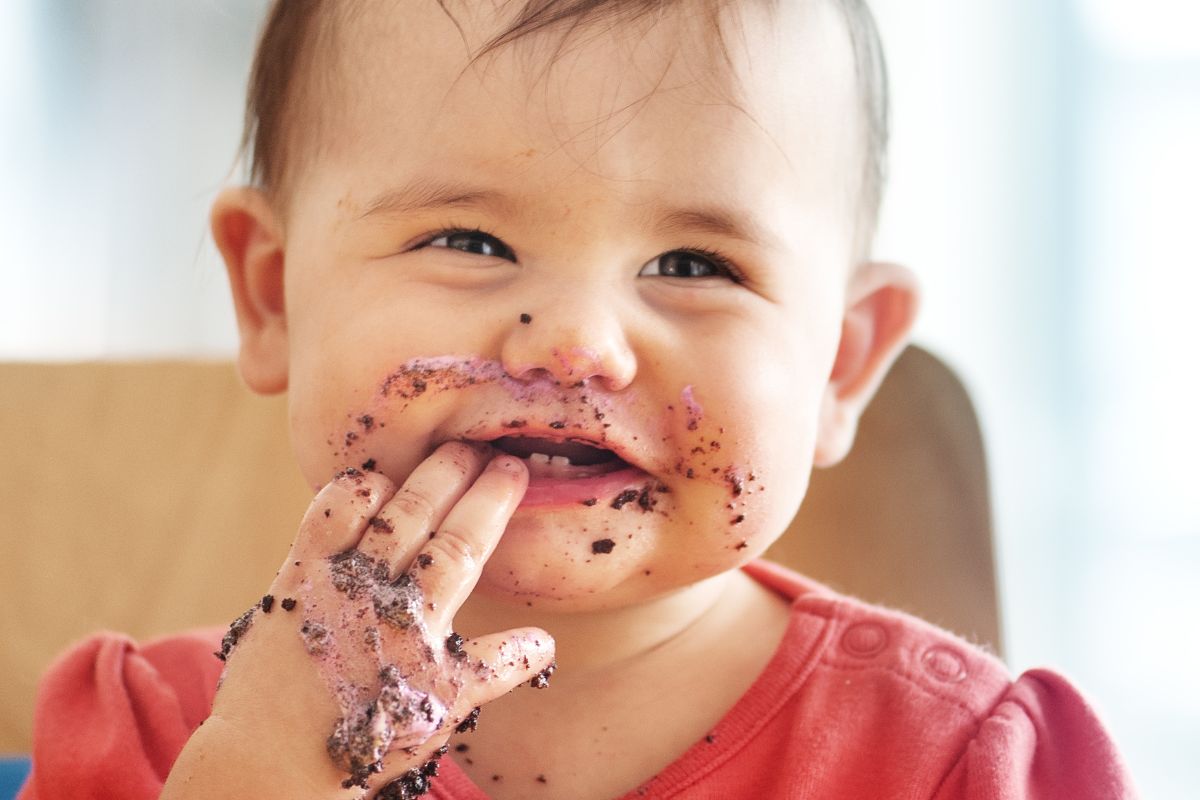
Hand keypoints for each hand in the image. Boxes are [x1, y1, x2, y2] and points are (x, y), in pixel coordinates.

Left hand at [163, 442, 554, 798]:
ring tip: (441, 453)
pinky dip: (349, 493)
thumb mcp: (442, 709)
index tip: (514, 470)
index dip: (492, 502)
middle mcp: (376, 594)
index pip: (465, 545)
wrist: (273, 760)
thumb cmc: (367, 739)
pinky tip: (372, 482)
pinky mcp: (292, 580)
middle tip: (485, 448)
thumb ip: (495, 668)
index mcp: (419, 624)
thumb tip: (545, 642)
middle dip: (459, 473)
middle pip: (424, 514)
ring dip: (413, 476)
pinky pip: (321, 519)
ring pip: (378, 511)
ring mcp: (331, 583)